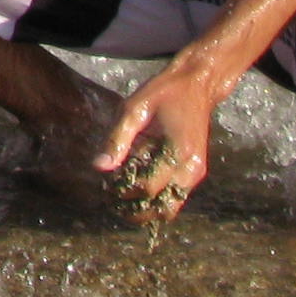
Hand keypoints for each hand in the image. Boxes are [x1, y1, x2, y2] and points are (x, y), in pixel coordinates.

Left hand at [92, 56, 226, 222]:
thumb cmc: (164, 93)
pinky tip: (136, 188)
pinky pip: (175, 197)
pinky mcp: (194, 172)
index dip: (124, 192)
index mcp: (178, 153)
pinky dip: (156, 200)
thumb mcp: (134, 108)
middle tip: (112, 202)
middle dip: (136, 210)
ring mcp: (195, 173)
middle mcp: (191, 169)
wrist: (197, 86)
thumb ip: (117, 138)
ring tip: (122, 199)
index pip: (148, 188)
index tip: (106, 186)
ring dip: (147, 209)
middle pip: (162, 208)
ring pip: (171, 208)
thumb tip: (98, 166)